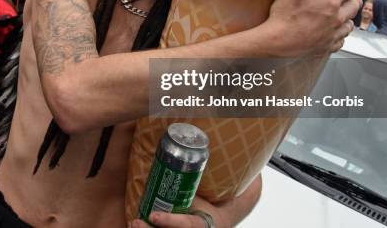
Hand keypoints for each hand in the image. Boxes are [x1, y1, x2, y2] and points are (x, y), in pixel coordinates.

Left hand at [130, 175, 261, 227]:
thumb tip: (253, 164)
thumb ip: (244, 183)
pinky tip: (133, 223)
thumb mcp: (236, 196)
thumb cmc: (224, 203)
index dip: (171, 223)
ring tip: (133, 223)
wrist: (221, 218)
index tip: (153, 215)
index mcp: (205, 225)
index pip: (188, 227)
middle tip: (137, 222)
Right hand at [262, 0, 363, 56]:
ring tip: (344, 15)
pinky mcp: (326, 47)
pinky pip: (340, 41)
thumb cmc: (284, 14)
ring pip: (349, 25)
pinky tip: (333, 33)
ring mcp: (333, 35)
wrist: (277, 42)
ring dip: (348, 18)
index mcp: (331, 2)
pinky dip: (339, 36)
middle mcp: (337, 19)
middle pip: (354, 6)